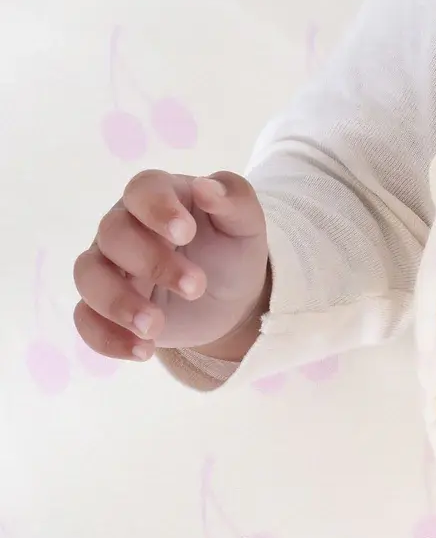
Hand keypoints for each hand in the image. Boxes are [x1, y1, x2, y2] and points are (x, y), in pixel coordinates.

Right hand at [73, 170, 269, 362]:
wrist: (232, 297)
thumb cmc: (234, 249)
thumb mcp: (247, 224)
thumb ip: (235, 198)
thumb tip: (207, 186)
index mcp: (160, 197)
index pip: (143, 189)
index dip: (158, 208)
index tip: (186, 234)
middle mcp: (125, 227)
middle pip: (113, 233)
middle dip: (151, 262)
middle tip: (196, 287)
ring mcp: (109, 267)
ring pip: (88, 276)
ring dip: (118, 303)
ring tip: (155, 327)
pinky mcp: (104, 306)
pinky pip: (85, 318)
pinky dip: (106, 337)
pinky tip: (142, 351)